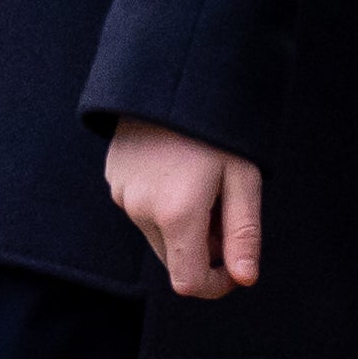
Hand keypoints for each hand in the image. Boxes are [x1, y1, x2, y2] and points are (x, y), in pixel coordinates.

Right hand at [105, 119, 263, 295]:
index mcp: (177, 214)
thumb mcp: (243, 178)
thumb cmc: (217, 126)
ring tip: (202, 185)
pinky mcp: (113, 177)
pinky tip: (177, 170)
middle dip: (203, 251)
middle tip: (224, 210)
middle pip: (174, 260)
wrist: (173, 73)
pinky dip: (162, 206)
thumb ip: (243, 234)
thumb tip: (244, 279)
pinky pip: (141, 209)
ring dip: (182, 228)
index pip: (190, 283)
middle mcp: (141, 210)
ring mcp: (122, 193)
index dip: (216, 285)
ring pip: (158, 235)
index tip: (235, 265)